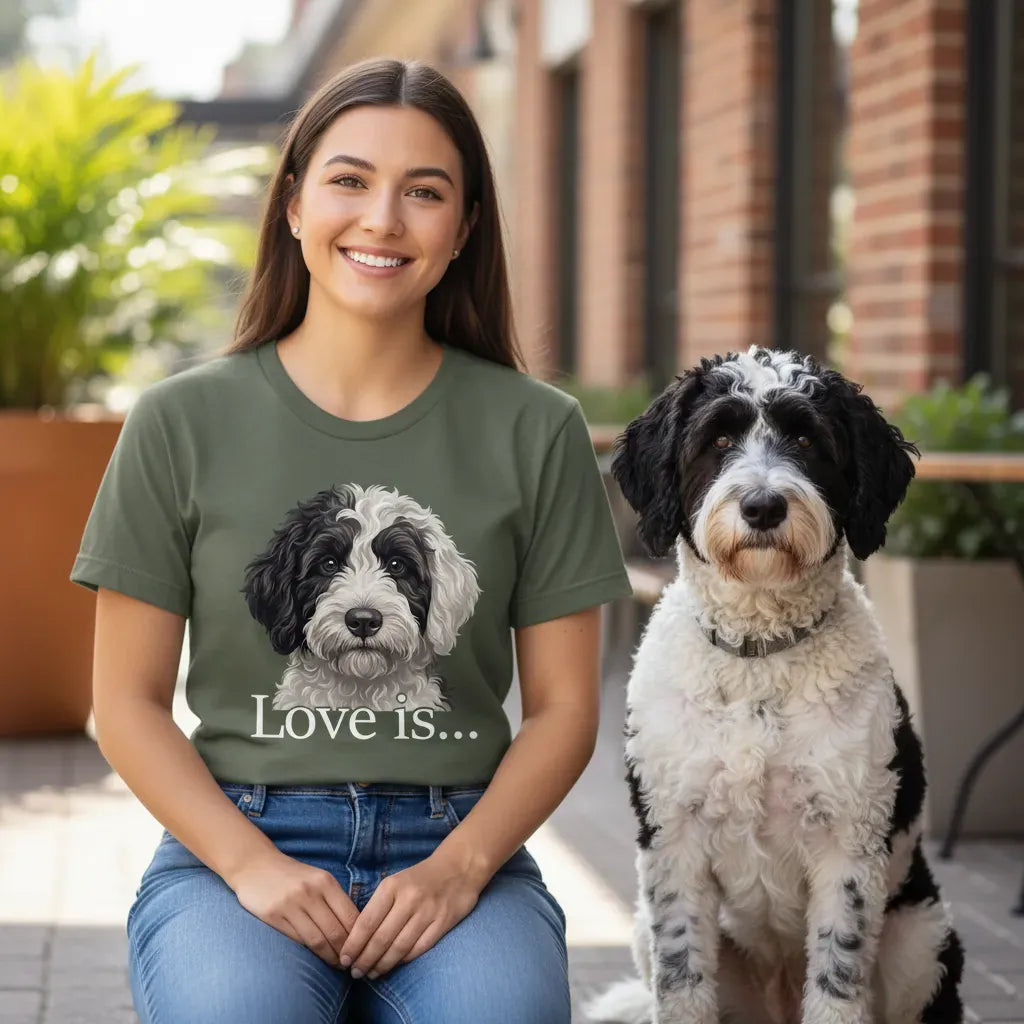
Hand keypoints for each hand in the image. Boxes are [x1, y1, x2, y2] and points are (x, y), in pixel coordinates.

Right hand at [228, 849, 358, 966]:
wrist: (256, 865)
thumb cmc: (292, 876)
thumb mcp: (318, 879)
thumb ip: (335, 899)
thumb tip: (356, 928)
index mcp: (326, 882)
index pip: (350, 916)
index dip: (358, 938)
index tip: (362, 950)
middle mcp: (310, 892)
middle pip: (335, 931)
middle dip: (345, 952)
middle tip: (350, 964)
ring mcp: (291, 904)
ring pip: (317, 940)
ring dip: (329, 957)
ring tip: (336, 965)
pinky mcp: (274, 915)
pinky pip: (297, 940)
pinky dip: (310, 952)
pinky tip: (316, 957)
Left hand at [338, 850, 483, 978]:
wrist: (459, 867)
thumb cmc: (420, 878)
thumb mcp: (396, 882)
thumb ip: (379, 906)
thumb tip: (356, 937)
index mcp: (392, 886)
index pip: (366, 922)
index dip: (353, 945)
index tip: (344, 959)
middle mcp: (409, 899)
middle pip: (381, 938)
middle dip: (364, 960)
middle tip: (355, 973)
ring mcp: (427, 912)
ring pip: (399, 948)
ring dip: (382, 965)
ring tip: (371, 974)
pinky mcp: (442, 923)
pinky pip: (418, 949)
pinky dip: (403, 961)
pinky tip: (394, 965)